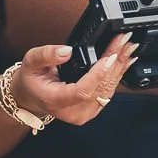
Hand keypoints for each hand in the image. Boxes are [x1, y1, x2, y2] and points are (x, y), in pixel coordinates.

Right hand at [8, 35, 137, 126]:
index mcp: (56, 101)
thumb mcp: (30, 62)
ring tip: (127, 47)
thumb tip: (67, 51)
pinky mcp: (92, 109)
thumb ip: (46, 55)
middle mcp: (72, 111)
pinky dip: (117, 75)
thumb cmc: (31, 80)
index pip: (82, 91)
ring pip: (108, 91)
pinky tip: (124, 61)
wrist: (31, 96)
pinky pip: (108, 93)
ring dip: (119, 68)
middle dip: (114, 64)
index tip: (109, 57)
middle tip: (124, 43)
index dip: (98, 75)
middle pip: (100, 89)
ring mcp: (84, 113)